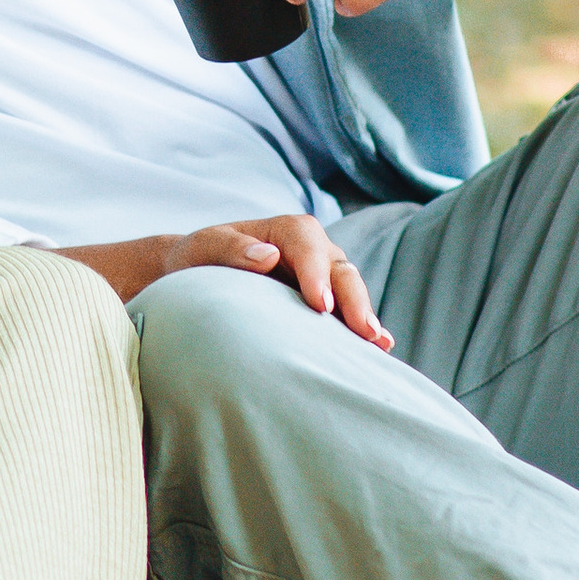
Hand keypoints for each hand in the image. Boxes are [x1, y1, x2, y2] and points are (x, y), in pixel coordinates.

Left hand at [69, 215, 390, 344]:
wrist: (198, 277)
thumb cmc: (199, 259)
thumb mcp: (204, 247)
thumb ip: (229, 248)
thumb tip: (267, 255)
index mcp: (285, 230)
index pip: (308, 245)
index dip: (316, 273)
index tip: (319, 303)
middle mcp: (312, 249)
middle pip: (339, 269)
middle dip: (353, 298)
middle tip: (362, 330)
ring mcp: (322, 276)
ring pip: (350, 290)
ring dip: (364, 315)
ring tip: (377, 342)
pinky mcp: (324, 301)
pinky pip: (347, 312)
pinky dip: (363, 327)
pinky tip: (380, 349)